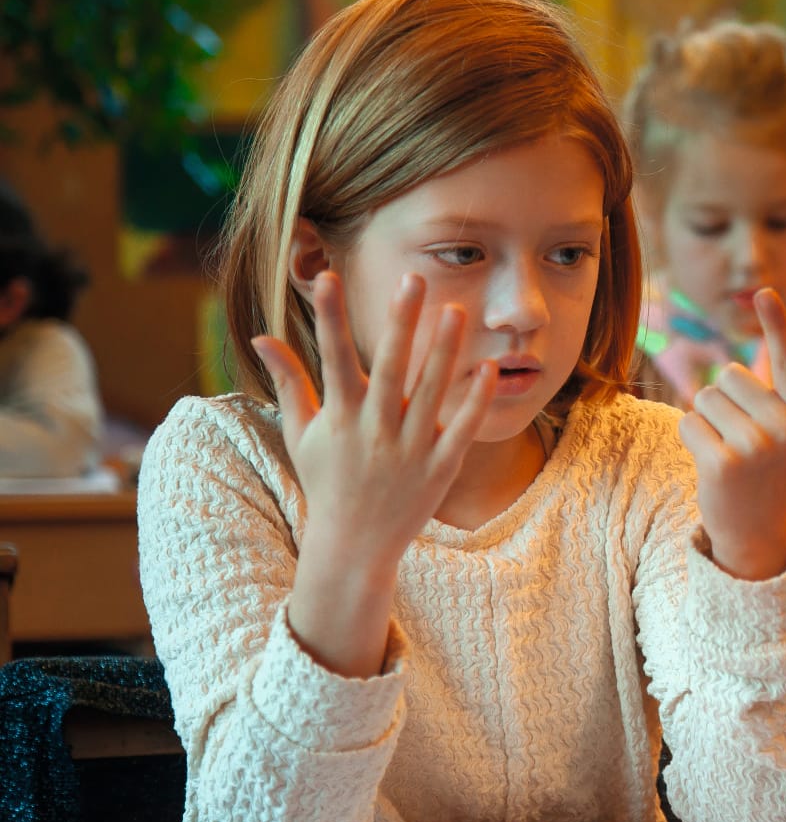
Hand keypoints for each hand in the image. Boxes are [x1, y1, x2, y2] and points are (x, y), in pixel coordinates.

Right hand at [251, 271, 496, 674]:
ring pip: (431, 392)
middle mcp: (374, 429)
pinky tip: (488, 369)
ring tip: (456, 310)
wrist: (354, 545)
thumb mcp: (301, 434)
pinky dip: (475, 400)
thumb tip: (261, 338)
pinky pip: (461, 428)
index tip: (328, 276)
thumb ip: (288, 383)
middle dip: (399, 321)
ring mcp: (409, 449)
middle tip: (412, 277)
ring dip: (443, 351)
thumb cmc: (327, 482)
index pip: (332, 358)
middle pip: (389, 367)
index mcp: (339, 417)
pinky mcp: (440, 467)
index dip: (329, 318)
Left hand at [678, 288, 785, 579]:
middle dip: (727, 402)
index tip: (763, 289)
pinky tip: (712, 465)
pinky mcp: (723, 464)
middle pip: (729, 376)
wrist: (755, 530)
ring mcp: (756, 447)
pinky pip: (689, 421)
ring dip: (708, 421)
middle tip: (742, 439)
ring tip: (728, 451)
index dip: (776, 322)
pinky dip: (693, 439)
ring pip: (705, 397)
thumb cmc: (774, 464)